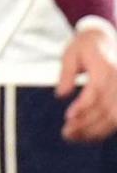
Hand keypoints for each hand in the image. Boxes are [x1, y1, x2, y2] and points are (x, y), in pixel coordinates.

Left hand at [58, 19, 116, 141]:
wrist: (104, 36)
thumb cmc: (84, 46)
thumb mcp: (70, 54)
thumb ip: (66, 74)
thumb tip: (61, 95)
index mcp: (105, 67)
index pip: (96, 91)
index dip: (83, 106)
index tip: (68, 117)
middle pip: (106, 108)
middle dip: (86, 124)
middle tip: (66, 133)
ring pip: (114, 117)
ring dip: (94, 131)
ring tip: (72, 137)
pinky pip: (116, 117)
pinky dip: (103, 129)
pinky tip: (87, 135)